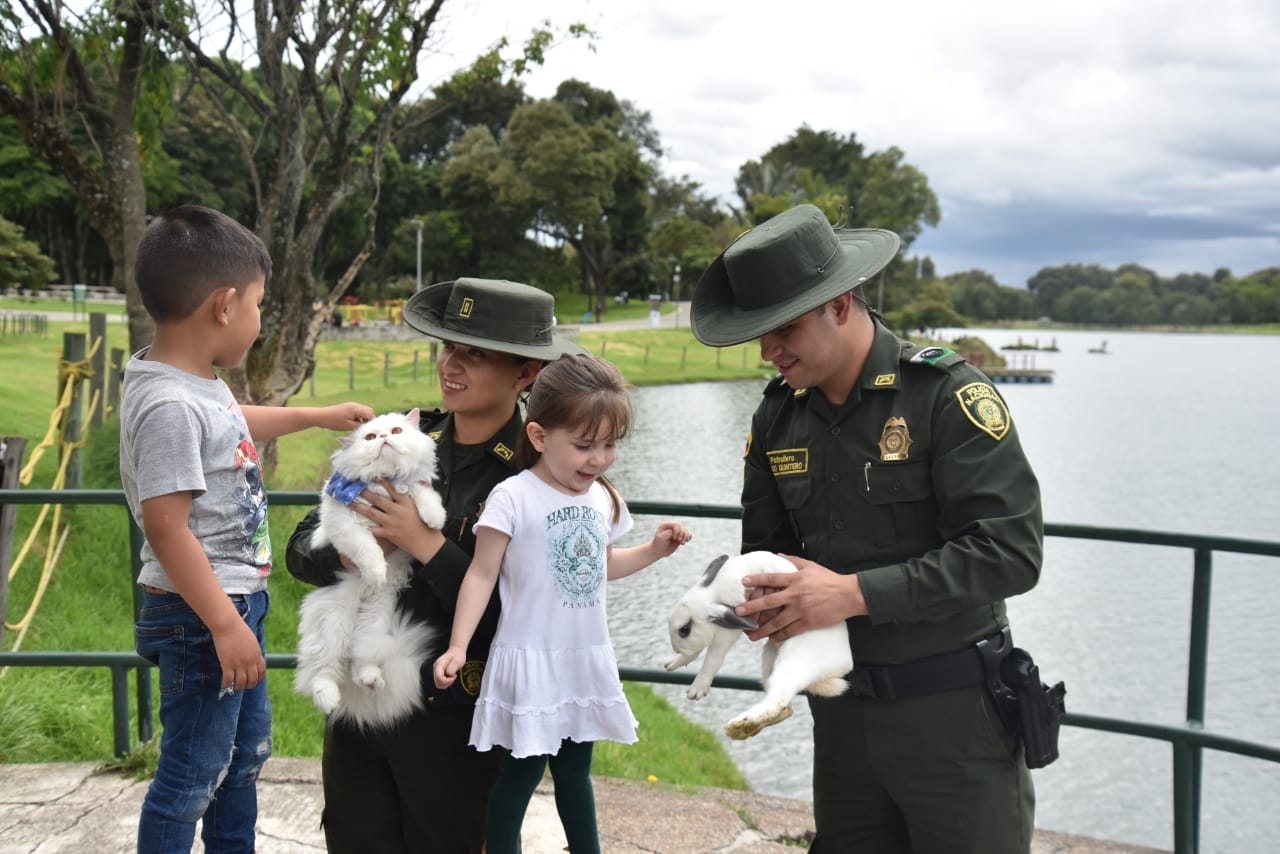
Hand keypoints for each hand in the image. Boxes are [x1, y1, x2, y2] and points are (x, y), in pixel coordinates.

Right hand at [211, 619, 265, 692]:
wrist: (228, 625)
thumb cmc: (238, 630)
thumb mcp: (251, 641)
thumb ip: (253, 651)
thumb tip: (252, 658)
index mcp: (257, 654)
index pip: (262, 671)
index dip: (259, 678)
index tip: (254, 681)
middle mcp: (250, 661)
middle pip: (252, 679)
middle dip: (249, 685)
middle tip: (244, 686)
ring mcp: (239, 663)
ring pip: (241, 682)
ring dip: (238, 687)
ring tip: (235, 688)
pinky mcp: (227, 664)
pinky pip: (228, 680)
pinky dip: (226, 685)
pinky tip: (224, 686)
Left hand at [321, 402, 374, 430]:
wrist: (321, 416)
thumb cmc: (334, 422)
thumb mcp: (348, 426)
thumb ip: (360, 426)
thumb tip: (368, 427)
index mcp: (356, 408)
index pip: (370, 413)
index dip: (372, 422)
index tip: (372, 430)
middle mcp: (355, 405)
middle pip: (368, 411)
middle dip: (369, 419)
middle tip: (367, 429)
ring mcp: (351, 405)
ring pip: (363, 411)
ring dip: (364, 418)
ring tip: (361, 427)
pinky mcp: (347, 408)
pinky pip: (357, 412)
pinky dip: (359, 417)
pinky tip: (355, 424)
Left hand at [352, 480, 444, 562]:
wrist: (426, 543)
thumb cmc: (427, 524)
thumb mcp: (425, 505)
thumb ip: (424, 491)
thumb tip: (422, 480)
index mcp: (406, 503)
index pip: (392, 489)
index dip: (381, 481)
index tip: (372, 475)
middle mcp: (397, 511)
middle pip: (378, 499)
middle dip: (365, 492)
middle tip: (354, 486)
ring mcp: (391, 523)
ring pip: (371, 513)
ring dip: (358, 507)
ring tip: (348, 501)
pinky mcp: (388, 534)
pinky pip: (373, 530)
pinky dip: (365, 527)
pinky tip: (355, 524)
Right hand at [433, 646, 466, 688]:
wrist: (456, 651)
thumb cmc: (458, 655)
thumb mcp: (457, 661)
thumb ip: (452, 668)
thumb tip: (448, 674)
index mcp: (439, 665)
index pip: (439, 678)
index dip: (447, 680)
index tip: (454, 675)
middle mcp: (436, 668)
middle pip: (437, 682)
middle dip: (447, 683)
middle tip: (453, 676)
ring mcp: (436, 671)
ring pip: (438, 684)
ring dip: (447, 683)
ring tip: (452, 676)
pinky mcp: (439, 673)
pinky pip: (440, 682)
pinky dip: (446, 683)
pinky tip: (451, 677)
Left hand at [650, 521, 692, 557]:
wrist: (658, 551)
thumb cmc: (658, 544)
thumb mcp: (661, 538)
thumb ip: (670, 532)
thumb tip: (678, 531)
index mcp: (666, 524)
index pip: (676, 524)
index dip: (678, 531)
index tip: (674, 538)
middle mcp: (672, 526)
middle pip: (682, 526)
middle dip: (683, 534)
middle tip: (679, 541)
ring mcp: (676, 531)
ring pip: (686, 529)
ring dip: (686, 536)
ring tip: (682, 543)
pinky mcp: (680, 536)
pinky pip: (688, 533)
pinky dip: (689, 537)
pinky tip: (686, 541)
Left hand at [734, 554, 865, 641]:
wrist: (849, 595)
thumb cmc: (829, 579)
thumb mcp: (811, 566)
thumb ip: (793, 560)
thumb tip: (778, 554)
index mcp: (795, 579)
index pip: (772, 579)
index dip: (756, 580)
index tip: (744, 582)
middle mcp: (796, 595)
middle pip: (769, 602)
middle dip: (752, 608)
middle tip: (738, 612)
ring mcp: (801, 610)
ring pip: (777, 622)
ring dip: (762, 629)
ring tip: (750, 634)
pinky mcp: (808, 622)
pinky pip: (790, 631)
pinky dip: (779, 636)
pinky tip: (771, 638)